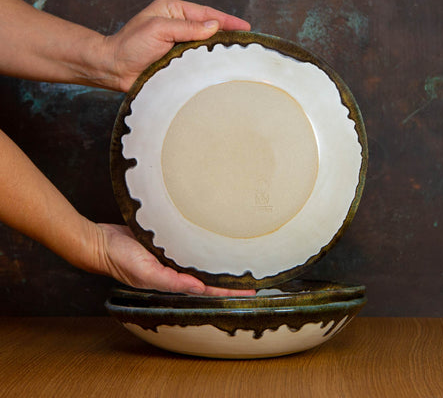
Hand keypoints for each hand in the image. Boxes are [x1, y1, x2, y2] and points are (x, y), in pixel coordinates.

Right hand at [95, 223, 254, 295]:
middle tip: (251, 274)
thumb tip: (199, 289)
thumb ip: (172, 282)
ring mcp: (170, 256)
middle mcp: (174, 270)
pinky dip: (201, 246)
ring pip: (199, 260)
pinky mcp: (166, 242)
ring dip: (216, 261)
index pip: (206, 288)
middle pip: (206, 275)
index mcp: (172, 281)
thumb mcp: (146, 273)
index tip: (249, 291)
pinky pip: (188, 245)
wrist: (101, 241)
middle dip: (228, 277)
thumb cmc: (120, 259)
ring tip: (238, 258)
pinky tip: (211, 240)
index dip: (227, 291)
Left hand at [97, 0, 250, 91]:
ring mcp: (179, 46)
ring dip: (219, 51)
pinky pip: (197, 62)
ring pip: (205, 47)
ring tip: (238, 56)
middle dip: (227, 35)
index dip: (226, 20)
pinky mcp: (177, 63)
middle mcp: (178, 27)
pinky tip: (220, 69)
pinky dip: (208, 65)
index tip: (245, 27)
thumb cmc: (131, 45)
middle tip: (247, 43)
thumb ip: (187, 27)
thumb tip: (214, 26)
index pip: (206, 14)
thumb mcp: (159, 29)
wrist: (114, 69)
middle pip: (209, 29)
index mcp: (173, 11)